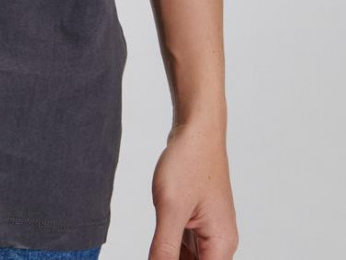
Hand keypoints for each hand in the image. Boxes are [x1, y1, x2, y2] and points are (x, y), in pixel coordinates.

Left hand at [148, 118, 239, 258]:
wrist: (197, 127)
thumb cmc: (190, 160)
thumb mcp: (171, 208)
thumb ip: (164, 249)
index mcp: (220, 245)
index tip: (158, 256)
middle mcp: (219, 243)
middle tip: (154, 248)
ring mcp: (209, 232)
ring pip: (187, 259)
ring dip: (168, 255)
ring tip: (157, 235)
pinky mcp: (198, 221)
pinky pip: (183, 245)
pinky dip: (168, 247)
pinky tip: (156, 239)